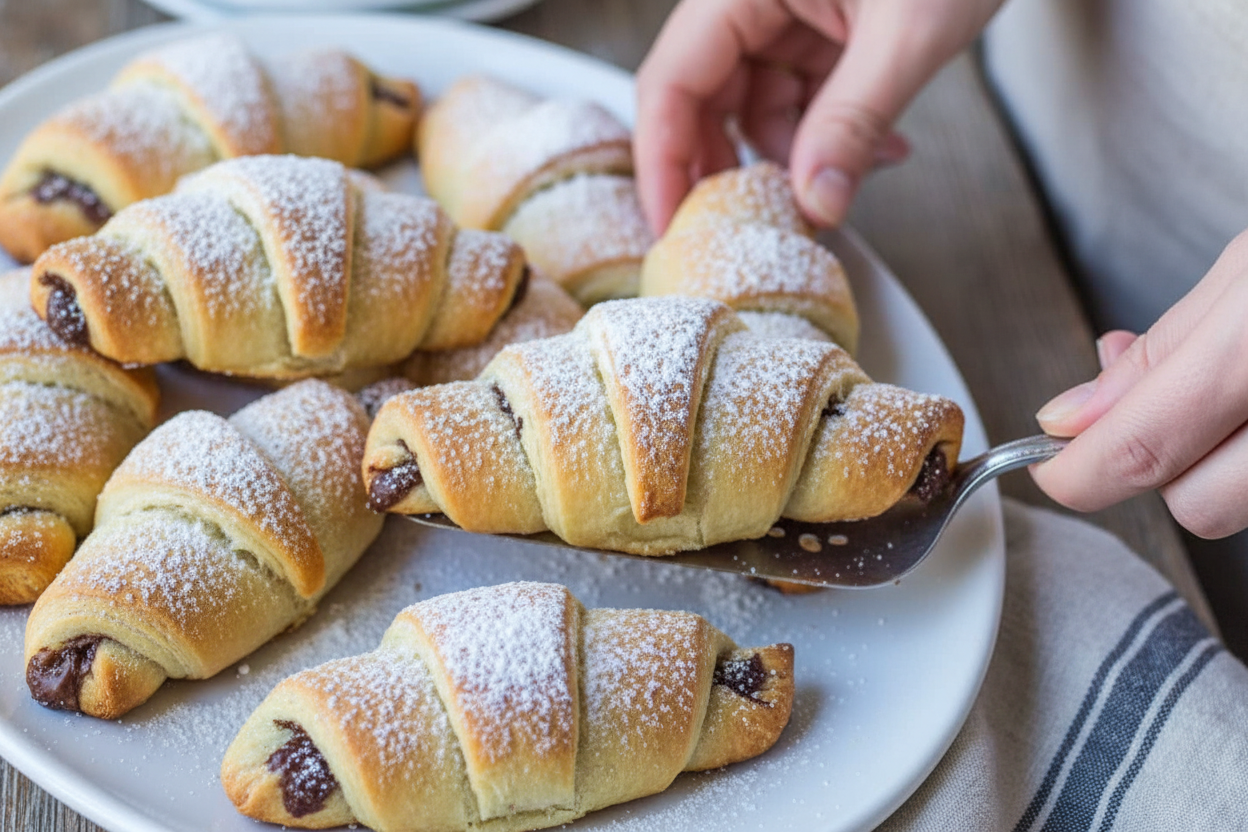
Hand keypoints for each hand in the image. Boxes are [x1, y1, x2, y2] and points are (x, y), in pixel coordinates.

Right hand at [634, 0, 1004, 233]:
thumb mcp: (907, 33)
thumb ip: (854, 122)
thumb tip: (816, 206)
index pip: (672, 82)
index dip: (663, 161)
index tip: (672, 229)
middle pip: (704, 102)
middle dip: (739, 168)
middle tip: (763, 227)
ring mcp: (784, 15)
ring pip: (757, 110)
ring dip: (801, 157)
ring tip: (858, 173)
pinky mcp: (820, 30)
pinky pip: (803, 101)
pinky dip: (833, 136)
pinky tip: (881, 151)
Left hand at [1033, 231, 1247, 538]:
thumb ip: (1164, 348)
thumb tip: (1076, 417)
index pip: (1140, 449)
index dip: (1076, 471)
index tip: (1051, 463)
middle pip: (1199, 505)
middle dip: (1163, 466)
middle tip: (1164, 404)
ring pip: (1240, 502)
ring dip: (1218, 461)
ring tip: (1228, 389)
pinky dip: (1247, 453)